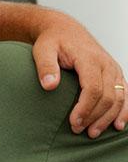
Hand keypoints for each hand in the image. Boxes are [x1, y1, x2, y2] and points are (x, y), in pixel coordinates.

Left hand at [33, 16, 126, 137]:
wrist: (64, 29)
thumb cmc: (52, 41)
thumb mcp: (42, 50)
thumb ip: (45, 67)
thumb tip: (49, 86)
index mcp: (89, 58)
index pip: (93, 88)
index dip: (85, 108)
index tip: (73, 122)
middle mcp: (106, 64)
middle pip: (108, 97)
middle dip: (94, 116)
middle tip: (78, 130)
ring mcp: (113, 69)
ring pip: (119, 98)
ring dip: (108, 118)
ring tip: (93, 132)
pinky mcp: (115, 74)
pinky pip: (126, 94)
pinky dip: (124, 111)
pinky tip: (118, 125)